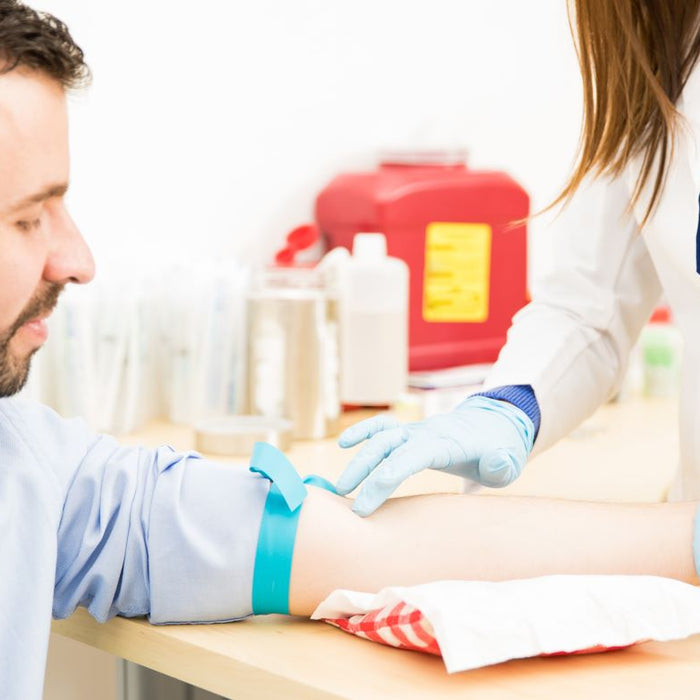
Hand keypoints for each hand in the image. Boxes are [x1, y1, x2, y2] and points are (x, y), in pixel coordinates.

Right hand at [335, 396, 534, 515]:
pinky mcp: (409, 431)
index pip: (411, 457)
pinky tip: (343, 443)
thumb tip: (496, 462)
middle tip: (348, 505)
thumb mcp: (507, 463)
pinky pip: (382, 425)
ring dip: (358, 459)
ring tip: (339, 488)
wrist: (494, 426)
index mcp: (446, 443)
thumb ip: (501, 464)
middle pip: (388, 447)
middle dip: (365, 473)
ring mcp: (415, 430)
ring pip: (380, 438)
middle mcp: (425, 433)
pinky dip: (363, 430)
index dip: (386, 477)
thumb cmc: (498, 452)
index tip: (366, 504)